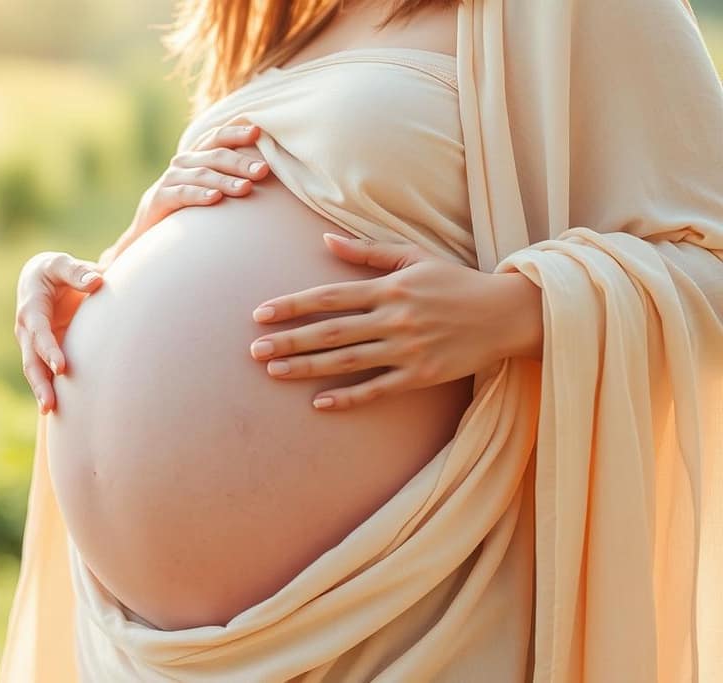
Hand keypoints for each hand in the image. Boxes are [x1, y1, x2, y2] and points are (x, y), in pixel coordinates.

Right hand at [14, 251, 103, 413]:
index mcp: (31, 309)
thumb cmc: (54, 270)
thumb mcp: (61, 263)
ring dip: (41, 391)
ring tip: (49, 411)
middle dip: (40, 382)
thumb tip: (96, 282)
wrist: (41, 279)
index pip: (39, 332)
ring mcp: (33, 344)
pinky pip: (44, 372)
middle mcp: (27, 330)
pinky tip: (58, 410)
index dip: (49, 349)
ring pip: (35, 371)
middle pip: (31, 360)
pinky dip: (49, 389)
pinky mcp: (43, 352)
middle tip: (49, 403)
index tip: (61, 367)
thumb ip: (77, 272)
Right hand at [130, 124, 270, 236]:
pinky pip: (183, 194)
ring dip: (226, 181)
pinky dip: (200, 195)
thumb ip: (229, 174)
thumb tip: (267, 170)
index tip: (257, 133)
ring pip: (202, 175)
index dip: (236, 132)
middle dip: (241, 163)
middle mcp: (183, 162)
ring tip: (246, 188)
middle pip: (215, 156)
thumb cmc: (189, 203)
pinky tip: (215, 198)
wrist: (150, 224)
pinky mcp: (161, 197)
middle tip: (263, 171)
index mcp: (196, 154)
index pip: (217, 136)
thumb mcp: (208, 184)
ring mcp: (171, 178)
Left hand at [248, 232, 543, 409]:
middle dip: (289, 340)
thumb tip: (325, 239)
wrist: (504, 313)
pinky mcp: (421, 375)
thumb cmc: (455, 282)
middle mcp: (394, 318)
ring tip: (274, 372)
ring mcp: (407, 349)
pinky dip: (348, 397)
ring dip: (307, 367)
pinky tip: (319, 402)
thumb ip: (367, 253)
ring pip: (347, 361)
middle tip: (254, 350)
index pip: (330, 296)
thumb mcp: (414, 257)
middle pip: (331, 331)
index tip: (261, 313)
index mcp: (389, 287)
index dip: (293, 305)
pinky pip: (377, 389)